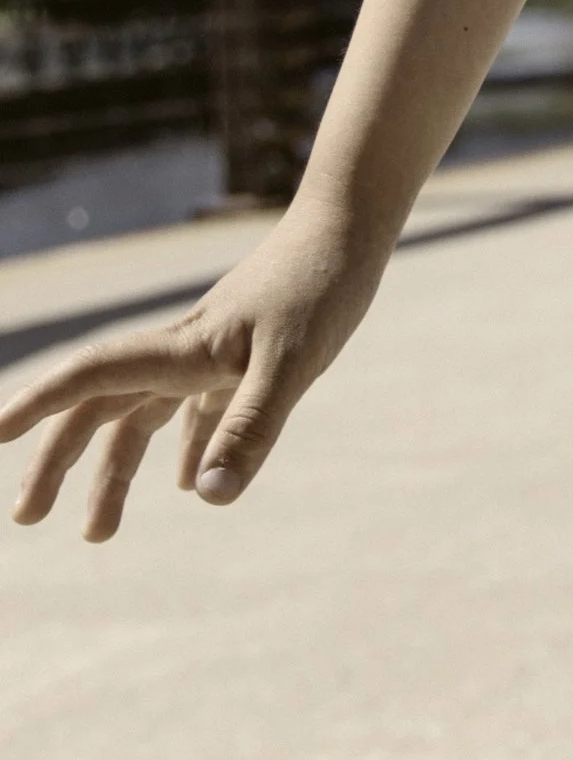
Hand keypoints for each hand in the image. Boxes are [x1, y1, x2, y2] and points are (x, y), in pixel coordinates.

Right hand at [0, 206, 386, 541]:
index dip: (39, 404)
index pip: (92, 379)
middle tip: (27, 517)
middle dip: (58, 461)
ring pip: (143, 417)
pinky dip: (188, 448)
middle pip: (101, 408)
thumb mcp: (293, 364)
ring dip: (115, 472)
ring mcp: (211, 355)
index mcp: (181, 351)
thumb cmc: (322, 286)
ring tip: (97, 532)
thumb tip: (208, 500)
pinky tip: (191, 484)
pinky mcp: (245, 357)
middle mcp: (183, 352)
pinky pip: (199, 411)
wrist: (352, 227)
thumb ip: (251, 428)